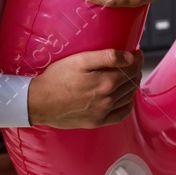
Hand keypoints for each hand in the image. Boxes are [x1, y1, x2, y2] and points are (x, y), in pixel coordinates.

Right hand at [27, 48, 142, 128]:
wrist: (39, 102)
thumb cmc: (56, 78)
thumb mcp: (80, 60)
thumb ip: (107, 57)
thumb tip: (130, 57)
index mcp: (106, 81)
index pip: (130, 69)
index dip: (136, 59)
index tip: (136, 53)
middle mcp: (108, 99)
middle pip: (131, 83)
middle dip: (135, 70)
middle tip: (133, 62)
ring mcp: (103, 112)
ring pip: (128, 97)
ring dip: (132, 85)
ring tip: (130, 76)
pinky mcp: (97, 122)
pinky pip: (121, 114)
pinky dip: (128, 105)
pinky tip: (126, 98)